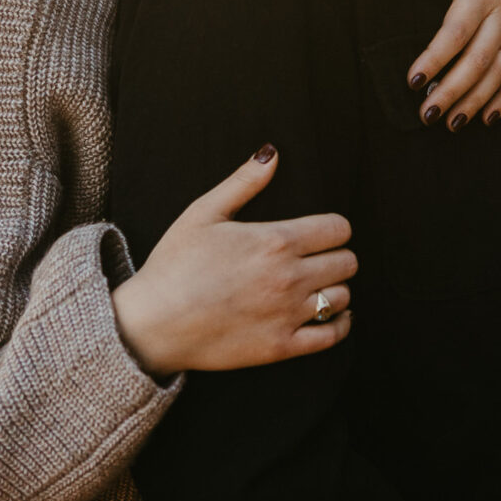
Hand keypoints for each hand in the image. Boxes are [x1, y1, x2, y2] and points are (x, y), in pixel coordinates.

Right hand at [110, 147, 356, 376]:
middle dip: (337, 256)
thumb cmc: (174, 265)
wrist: (153, 323)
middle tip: (318, 259)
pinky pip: (332, 335)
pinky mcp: (282, 347)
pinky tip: (332, 315)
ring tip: (317, 287)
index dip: (334, 228)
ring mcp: (288, 314)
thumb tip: (271, 154)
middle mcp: (289, 277)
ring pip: (342, 297)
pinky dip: (340, 324)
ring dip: (335, 289)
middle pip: (347, 262)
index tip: (322, 234)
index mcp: (274, 241)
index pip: (338, 229)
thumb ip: (243, 182)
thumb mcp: (203, 213)